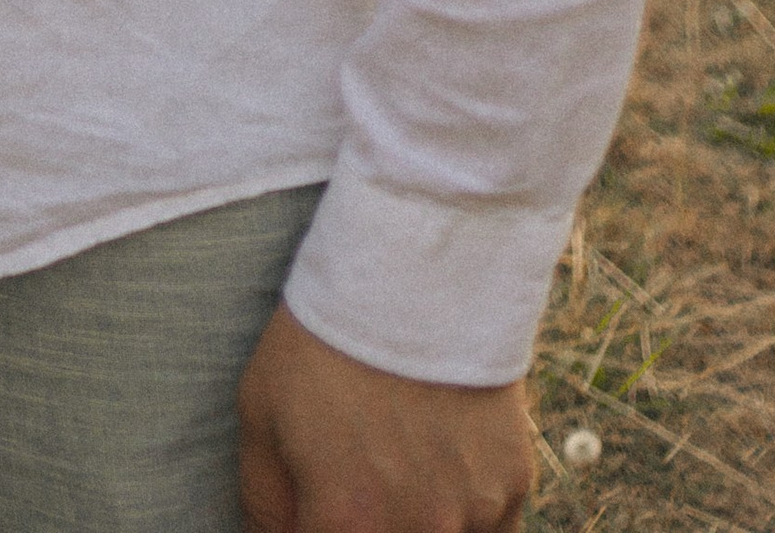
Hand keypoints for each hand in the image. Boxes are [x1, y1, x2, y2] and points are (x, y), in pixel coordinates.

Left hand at [237, 305, 531, 532]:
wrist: (412, 269)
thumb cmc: (321, 340)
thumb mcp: (261, 415)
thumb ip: (267, 506)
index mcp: (347, 525)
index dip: (315, 526)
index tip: (316, 506)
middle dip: (365, 520)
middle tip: (357, 477)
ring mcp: (473, 514)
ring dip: (417, 520)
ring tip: (399, 461)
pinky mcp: (513, 485)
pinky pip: (488, 528)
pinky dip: (464, 514)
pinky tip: (439, 465)